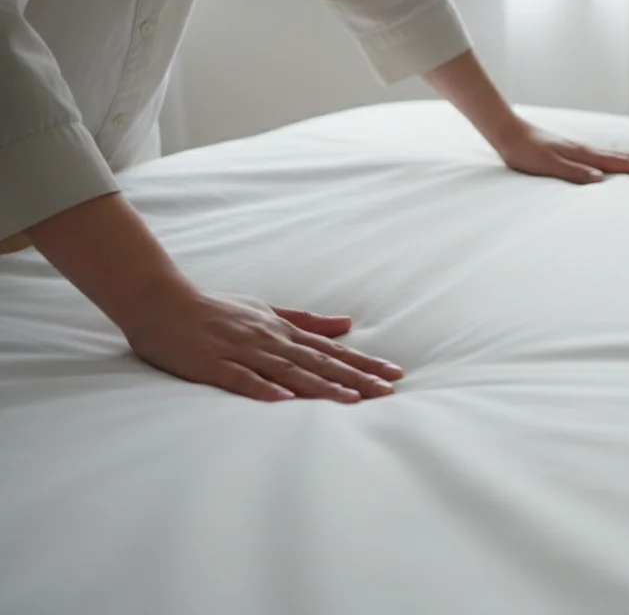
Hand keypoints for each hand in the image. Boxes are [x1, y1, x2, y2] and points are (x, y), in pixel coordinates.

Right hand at [123, 284, 402, 402]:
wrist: (161, 300)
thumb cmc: (215, 308)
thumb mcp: (266, 310)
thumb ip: (307, 320)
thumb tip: (347, 324)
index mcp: (281, 330)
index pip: (331, 350)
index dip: (364, 363)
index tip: (394, 375)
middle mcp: (269, 340)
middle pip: (319, 362)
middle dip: (355, 378)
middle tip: (388, 391)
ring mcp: (242, 352)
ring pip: (288, 371)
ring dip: (320, 386)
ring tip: (351, 400)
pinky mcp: (212, 364)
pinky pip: (241, 379)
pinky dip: (263, 389)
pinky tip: (284, 401)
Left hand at [493, 121, 628, 183]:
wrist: (509, 132)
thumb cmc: (524, 152)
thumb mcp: (546, 166)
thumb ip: (573, 172)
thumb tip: (600, 179)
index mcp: (587, 156)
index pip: (625, 165)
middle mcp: (591, 151)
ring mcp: (586, 150)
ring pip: (623, 156)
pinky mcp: (579, 151)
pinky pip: (611, 156)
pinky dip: (626, 156)